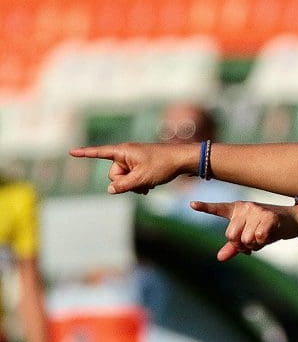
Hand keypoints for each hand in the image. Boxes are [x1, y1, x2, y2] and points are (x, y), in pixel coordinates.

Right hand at [69, 142, 191, 194]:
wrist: (183, 160)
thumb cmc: (163, 165)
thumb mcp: (142, 178)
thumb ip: (124, 185)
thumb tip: (110, 190)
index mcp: (123, 152)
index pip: (99, 153)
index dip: (85, 153)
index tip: (71, 152)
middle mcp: (126, 154)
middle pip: (114, 175)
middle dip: (125, 183)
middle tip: (141, 183)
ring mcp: (134, 160)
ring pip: (124, 179)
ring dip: (134, 185)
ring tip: (148, 184)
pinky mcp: (141, 165)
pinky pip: (133, 178)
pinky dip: (139, 183)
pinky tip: (150, 185)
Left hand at [190, 200, 297, 260]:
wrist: (292, 221)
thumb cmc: (268, 228)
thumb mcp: (250, 236)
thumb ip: (234, 246)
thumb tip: (220, 257)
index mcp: (238, 210)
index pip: (219, 209)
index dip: (205, 207)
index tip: (191, 204)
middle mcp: (245, 207)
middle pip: (231, 235)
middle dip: (241, 245)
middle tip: (252, 242)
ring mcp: (257, 210)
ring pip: (245, 239)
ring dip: (254, 245)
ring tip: (262, 238)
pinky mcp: (269, 216)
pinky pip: (258, 237)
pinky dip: (262, 241)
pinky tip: (268, 235)